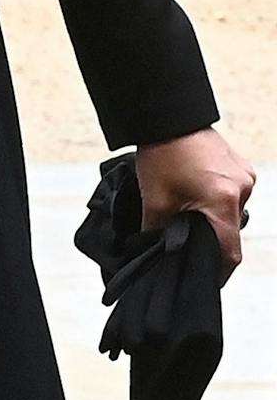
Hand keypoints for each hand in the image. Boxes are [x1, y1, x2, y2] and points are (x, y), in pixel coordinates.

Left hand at [136, 128, 254, 269]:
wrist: (169, 118)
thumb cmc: (162, 155)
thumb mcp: (155, 201)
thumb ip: (156, 233)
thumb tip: (153, 252)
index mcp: (223, 202)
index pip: (229, 252)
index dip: (217, 272)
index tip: (204, 281)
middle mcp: (242, 189)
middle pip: (231, 233)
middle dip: (211, 243)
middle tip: (188, 247)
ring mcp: (245, 177)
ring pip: (231, 213)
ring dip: (213, 220)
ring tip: (188, 218)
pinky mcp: (241, 167)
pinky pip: (232, 195)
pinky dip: (216, 202)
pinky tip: (195, 197)